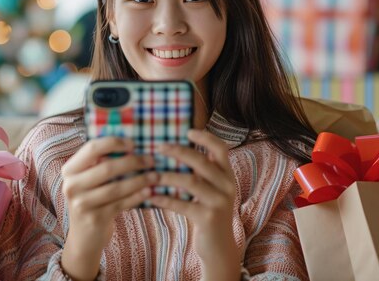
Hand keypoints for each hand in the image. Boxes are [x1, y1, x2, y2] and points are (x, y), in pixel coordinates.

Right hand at [60, 136, 157, 280]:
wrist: (84, 238)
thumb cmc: (93, 200)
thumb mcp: (89, 180)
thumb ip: (101, 162)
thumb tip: (133, 143)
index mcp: (70, 170)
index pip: (92, 148)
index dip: (114, 142)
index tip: (133, 143)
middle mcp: (71, 185)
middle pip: (107, 167)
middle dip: (133, 161)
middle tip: (151, 160)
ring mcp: (82, 203)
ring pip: (117, 187)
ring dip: (140, 180)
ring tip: (156, 175)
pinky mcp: (95, 218)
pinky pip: (121, 203)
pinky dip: (137, 196)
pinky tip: (150, 191)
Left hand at [149, 129, 240, 280]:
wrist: (218, 246)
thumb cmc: (207, 211)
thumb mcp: (210, 189)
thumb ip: (200, 172)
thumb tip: (172, 150)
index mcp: (227, 174)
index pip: (221, 148)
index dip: (206, 137)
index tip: (187, 131)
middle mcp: (227, 185)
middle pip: (202, 162)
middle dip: (179, 152)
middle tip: (158, 147)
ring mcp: (219, 202)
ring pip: (191, 182)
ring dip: (168, 176)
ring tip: (151, 173)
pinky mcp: (208, 218)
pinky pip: (183, 205)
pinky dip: (165, 199)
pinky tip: (150, 196)